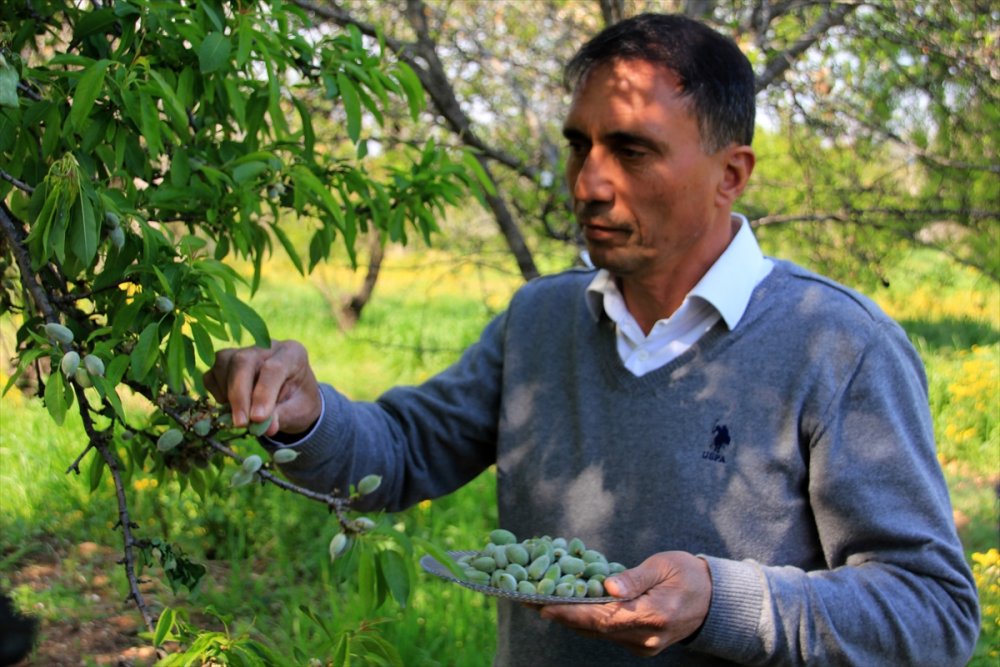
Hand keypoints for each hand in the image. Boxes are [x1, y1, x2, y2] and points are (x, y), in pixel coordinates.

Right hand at [203, 340, 321, 437]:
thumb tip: (266, 427)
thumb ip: (283, 416)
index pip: (273, 368)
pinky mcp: (226, 362)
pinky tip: (230, 404)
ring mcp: (243, 350)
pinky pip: (211, 373)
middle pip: (243, 361)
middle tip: (241, 423)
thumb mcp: (299, 411)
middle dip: (239, 394)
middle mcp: (266, 347)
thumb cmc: (298, 402)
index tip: (257, 418)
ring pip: (223, 363)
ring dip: (227, 393)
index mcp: (292, 354)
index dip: (263, 394)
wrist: (292, 397)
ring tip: (241, 414)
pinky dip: (215, 391)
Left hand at [538, 551, 710, 656]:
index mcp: (654, 615)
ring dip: (569, 619)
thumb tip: (607, 586)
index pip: (604, 618)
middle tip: (529, 599)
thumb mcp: (664, 565)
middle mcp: (646, 637)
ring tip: (539, 602)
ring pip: (598, 634)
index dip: (572, 612)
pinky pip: (607, 634)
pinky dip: (586, 621)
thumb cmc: (689, 574)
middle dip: (561, 614)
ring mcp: (644, 645)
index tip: (544, 605)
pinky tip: (567, 608)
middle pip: (595, 629)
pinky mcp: (641, 644)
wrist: (716, 599)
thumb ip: (634, 578)